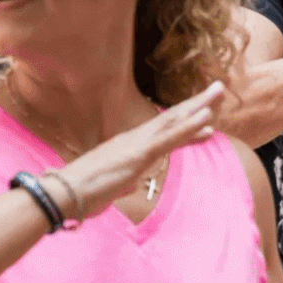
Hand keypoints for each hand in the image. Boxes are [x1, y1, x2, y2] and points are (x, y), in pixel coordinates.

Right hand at [47, 81, 227, 219]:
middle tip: (220, 89)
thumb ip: (122, 184)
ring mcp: (137, 144)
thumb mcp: (110, 189)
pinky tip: (205, 117)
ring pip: (174, 122)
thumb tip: (129, 186)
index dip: (187, 122)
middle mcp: (135, 139)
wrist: (62, 193)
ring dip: (199, 106)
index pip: (164, 132)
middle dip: (198, 104)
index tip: (206, 112)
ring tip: (219, 92)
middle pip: (173, 119)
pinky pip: (168, 138)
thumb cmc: (82, 192)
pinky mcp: (139, 153)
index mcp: (130, 147)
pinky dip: (188, 126)